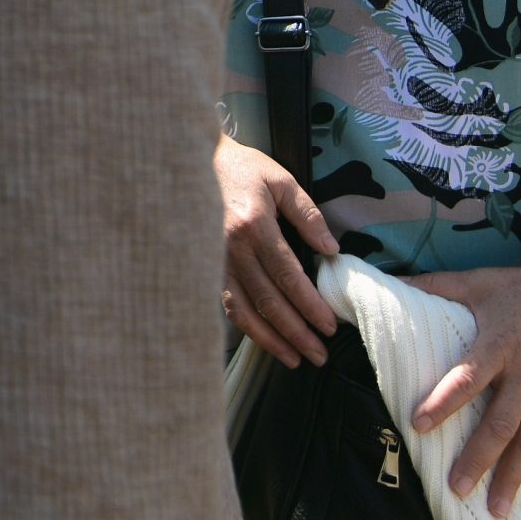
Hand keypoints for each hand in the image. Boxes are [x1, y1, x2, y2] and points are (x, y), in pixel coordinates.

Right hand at [215, 135, 337, 367]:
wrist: (189, 160)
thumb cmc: (240, 168)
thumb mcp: (279, 180)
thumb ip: (308, 214)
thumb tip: (331, 250)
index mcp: (254, 226)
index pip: (288, 276)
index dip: (310, 305)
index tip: (329, 325)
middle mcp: (232, 248)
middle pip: (269, 301)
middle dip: (297, 332)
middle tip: (319, 354)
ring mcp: (213, 259)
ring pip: (244, 310)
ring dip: (271, 339)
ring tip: (294, 359)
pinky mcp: (203, 265)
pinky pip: (226, 303)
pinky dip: (245, 326)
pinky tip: (263, 339)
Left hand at [408, 258, 520, 515]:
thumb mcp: (479, 282)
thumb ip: (434, 285)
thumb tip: (389, 280)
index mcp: (498, 345)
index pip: (466, 379)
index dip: (443, 403)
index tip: (418, 425)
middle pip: (500, 424)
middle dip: (477, 459)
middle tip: (456, 487)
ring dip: (513, 476)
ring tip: (495, 507)